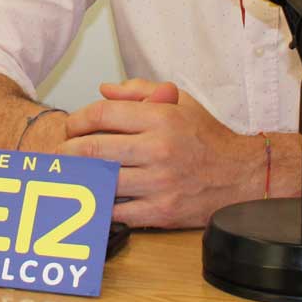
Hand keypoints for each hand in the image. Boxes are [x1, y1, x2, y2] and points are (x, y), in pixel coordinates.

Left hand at [59, 80, 265, 228]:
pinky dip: (102, 204)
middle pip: (94, 149)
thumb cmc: (207, 137)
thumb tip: (104, 89)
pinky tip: (95, 198)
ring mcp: (159, 183)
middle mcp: (158, 149)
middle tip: (60, 155)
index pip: (102, 114)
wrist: (241, 175)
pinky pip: (118, 211)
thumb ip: (140, 91)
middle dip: (68, 152)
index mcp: (160, 118)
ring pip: (102, 181)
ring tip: (71, 175)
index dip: (78, 120)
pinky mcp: (161, 212)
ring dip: (81, 179)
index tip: (71, 127)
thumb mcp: (180, 101)